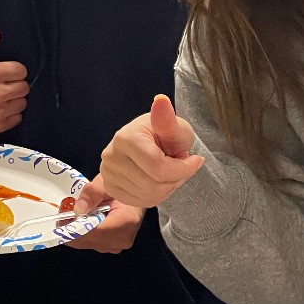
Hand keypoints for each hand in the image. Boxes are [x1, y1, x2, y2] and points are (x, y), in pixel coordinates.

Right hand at [0, 22, 28, 134]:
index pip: (21, 70)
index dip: (15, 71)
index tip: (6, 73)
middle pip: (24, 87)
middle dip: (16, 85)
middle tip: (4, 86)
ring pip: (23, 103)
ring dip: (15, 100)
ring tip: (1, 98)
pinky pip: (17, 118)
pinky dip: (11, 115)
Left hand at [65, 184, 143, 252]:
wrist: (136, 194)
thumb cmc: (122, 186)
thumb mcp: (106, 182)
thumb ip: (92, 194)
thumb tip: (78, 210)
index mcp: (126, 222)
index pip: (95, 233)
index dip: (75, 228)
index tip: (61, 219)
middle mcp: (123, 239)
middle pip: (89, 241)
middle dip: (72, 229)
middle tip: (63, 213)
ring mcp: (118, 245)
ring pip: (88, 243)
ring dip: (77, 231)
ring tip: (71, 215)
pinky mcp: (113, 246)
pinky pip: (92, 243)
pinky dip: (83, 233)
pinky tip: (82, 220)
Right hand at [94, 94, 204, 208]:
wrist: (150, 142)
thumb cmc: (165, 134)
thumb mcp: (174, 126)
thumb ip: (168, 120)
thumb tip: (161, 101)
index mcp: (126, 138)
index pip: (158, 168)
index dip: (183, 169)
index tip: (196, 160)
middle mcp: (111, 155)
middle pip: (153, 185)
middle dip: (176, 179)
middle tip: (180, 165)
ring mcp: (108, 172)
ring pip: (148, 196)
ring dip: (167, 187)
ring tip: (169, 171)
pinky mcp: (110, 186)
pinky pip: (140, 202)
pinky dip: (155, 195)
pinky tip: (158, 180)